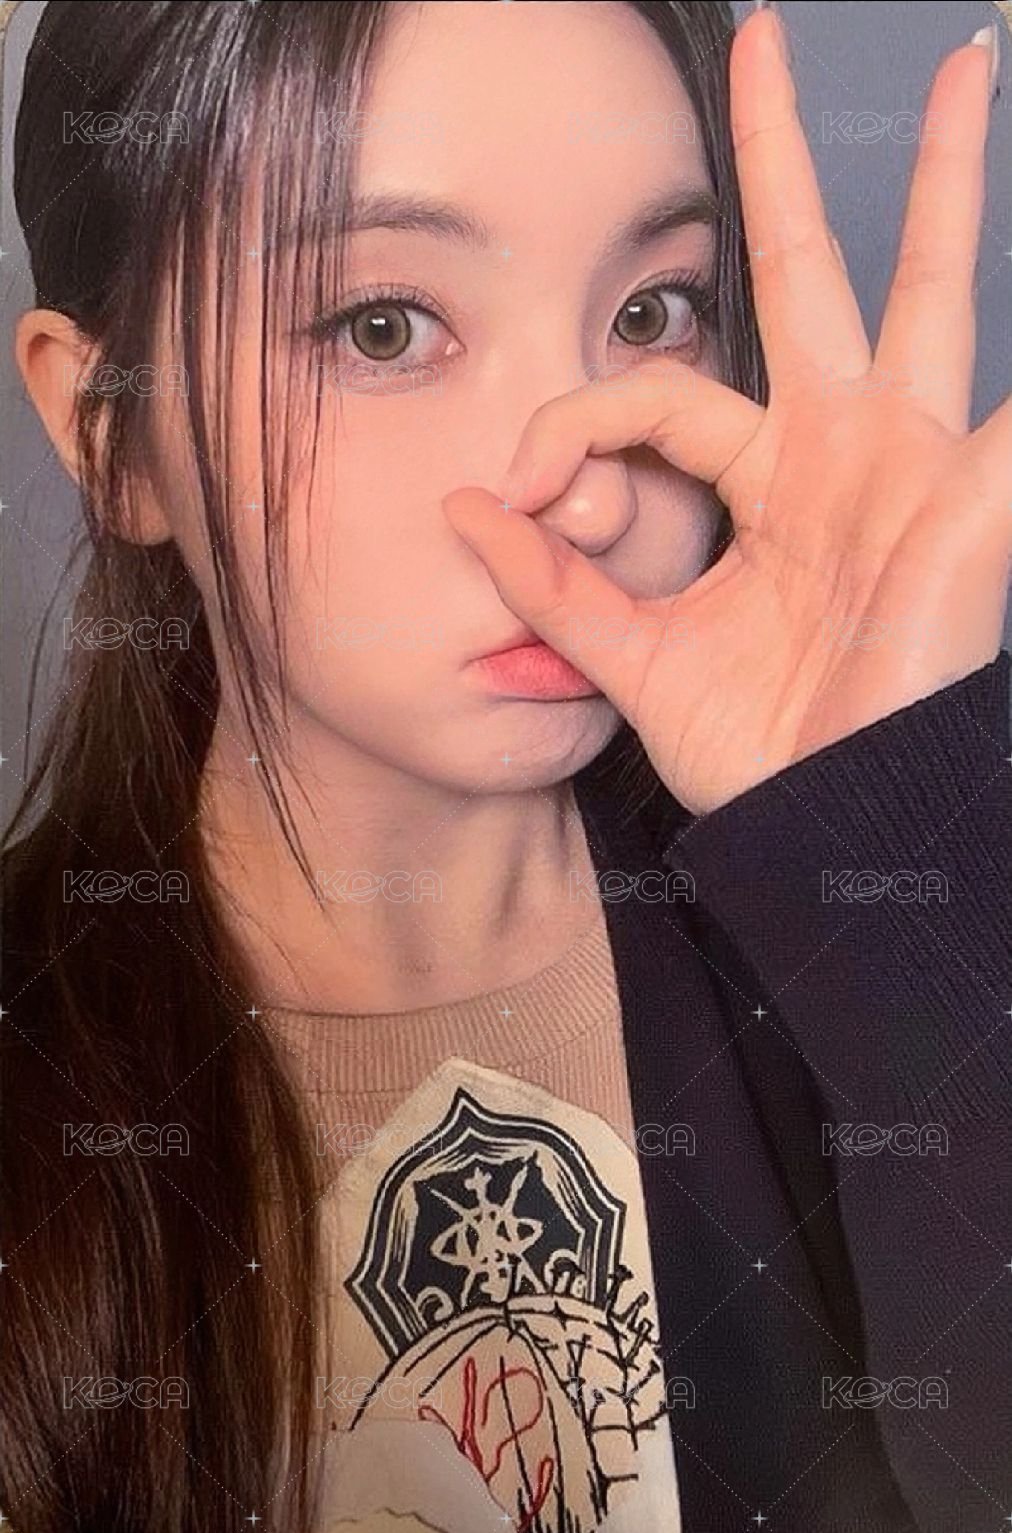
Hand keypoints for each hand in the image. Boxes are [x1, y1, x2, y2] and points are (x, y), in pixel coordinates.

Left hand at [442, 8, 1010, 815]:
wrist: (825, 825)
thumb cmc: (754, 748)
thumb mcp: (631, 656)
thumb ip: (553, 582)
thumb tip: (460, 504)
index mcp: (769, 484)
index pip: (662, 397)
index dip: (575, 420)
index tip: (503, 485)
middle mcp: (844, 453)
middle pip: (816, 275)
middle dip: (787, 164)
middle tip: (766, 44)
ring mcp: (916, 464)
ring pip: (932, 290)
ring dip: (942, 183)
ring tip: (970, 63)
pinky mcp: (972, 503)